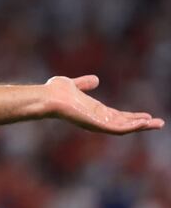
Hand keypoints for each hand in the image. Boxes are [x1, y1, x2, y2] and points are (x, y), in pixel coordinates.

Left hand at [45, 75, 164, 133]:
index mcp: (94, 110)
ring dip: (141, 126)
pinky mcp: (96, 124)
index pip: (118, 116)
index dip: (132, 117)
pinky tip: (143, 123)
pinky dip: (131, 126)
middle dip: (142, 124)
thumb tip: (95, 79)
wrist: (47, 97)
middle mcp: (98, 118)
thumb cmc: (55, 92)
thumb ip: (84, 84)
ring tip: (158, 124)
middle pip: (124, 123)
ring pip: (124, 127)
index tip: (147, 116)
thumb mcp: (74, 85)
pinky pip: (117, 128)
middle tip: (159, 123)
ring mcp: (97, 123)